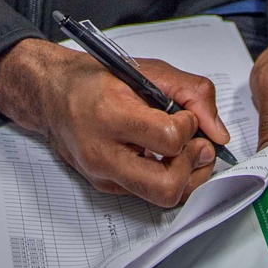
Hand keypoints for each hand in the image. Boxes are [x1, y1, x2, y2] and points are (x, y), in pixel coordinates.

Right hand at [0, 38, 230, 207]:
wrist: (51, 94)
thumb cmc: (94, 79)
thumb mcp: (145, 69)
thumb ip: (189, 91)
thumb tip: (217, 131)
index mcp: (111, 113)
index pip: (169, 138)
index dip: (189, 126)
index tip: (185, 115)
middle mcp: (103, 152)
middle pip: (167, 186)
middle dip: (193, 166)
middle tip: (195, 145)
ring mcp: (103, 175)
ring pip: (162, 199)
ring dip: (186, 177)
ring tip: (184, 152)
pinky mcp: (105, 187)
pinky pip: (149, 195)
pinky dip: (166, 177)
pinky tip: (162, 156)